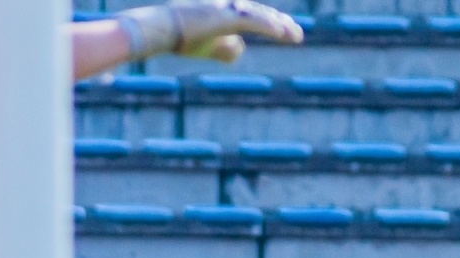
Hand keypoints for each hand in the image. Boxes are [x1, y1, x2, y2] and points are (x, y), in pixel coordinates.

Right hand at [122, 0, 303, 62]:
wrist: (161, 29)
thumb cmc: (180, 37)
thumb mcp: (208, 46)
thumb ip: (225, 48)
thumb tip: (241, 48)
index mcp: (225, 12)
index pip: (254, 16)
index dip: (273, 22)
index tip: (287, 31)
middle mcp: (228, 6)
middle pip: (261, 14)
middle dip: (282, 24)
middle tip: (298, 34)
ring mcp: (226, 10)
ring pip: (260, 17)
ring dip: (280, 27)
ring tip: (297, 36)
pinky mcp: (224, 17)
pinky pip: (252, 21)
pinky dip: (269, 27)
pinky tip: (283, 33)